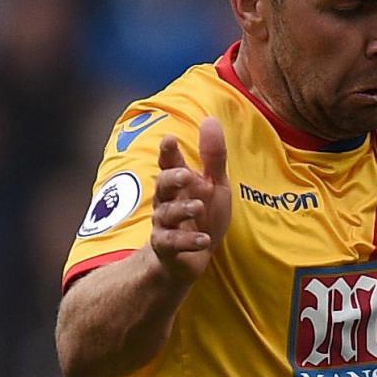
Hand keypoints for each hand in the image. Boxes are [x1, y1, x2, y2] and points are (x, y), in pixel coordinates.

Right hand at [150, 119, 228, 282]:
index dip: (168, 152)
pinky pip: (173, 243)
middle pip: (162, 185)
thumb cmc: (202, 216)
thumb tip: (210, 119)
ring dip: (182, 209)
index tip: (170, 139)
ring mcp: (164, 224)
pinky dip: (188, 241)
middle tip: (185, 174)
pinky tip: (203, 239)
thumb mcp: (214, 185)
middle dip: (172, 178)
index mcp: (178, 184)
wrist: (189, 258)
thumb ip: (213, 157)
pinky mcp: (166, 247)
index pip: (169, 164)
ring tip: (198, 206)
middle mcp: (166, 201)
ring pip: (167, 213)